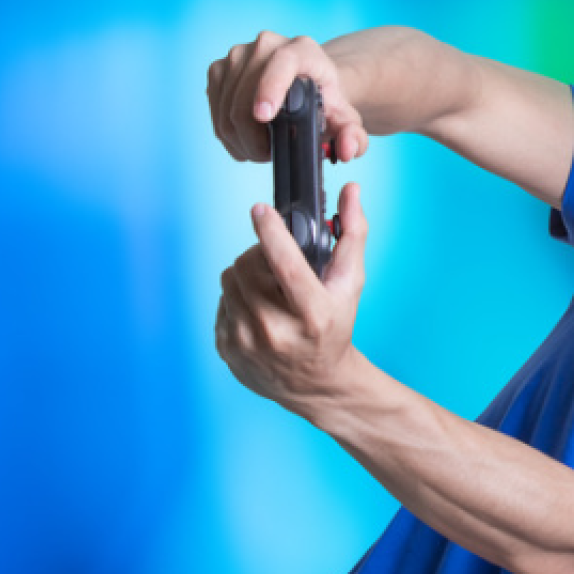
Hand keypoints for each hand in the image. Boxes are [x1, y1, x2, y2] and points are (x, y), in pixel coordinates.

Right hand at [207, 30, 368, 162]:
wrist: (306, 82)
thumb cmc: (325, 101)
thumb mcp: (345, 119)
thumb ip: (354, 137)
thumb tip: (348, 150)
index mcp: (303, 50)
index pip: (283, 62)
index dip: (270, 87)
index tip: (263, 116)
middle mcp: (267, 45)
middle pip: (247, 95)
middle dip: (254, 137)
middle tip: (269, 155)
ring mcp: (238, 55)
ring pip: (226, 107)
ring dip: (240, 139)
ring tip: (261, 149)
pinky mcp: (219, 69)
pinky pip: (214, 109)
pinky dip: (227, 133)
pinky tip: (245, 140)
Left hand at [216, 182, 369, 417]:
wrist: (315, 383)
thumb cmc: (335, 327)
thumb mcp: (350, 284)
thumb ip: (352, 234)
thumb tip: (351, 190)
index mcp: (312, 314)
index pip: (286, 265)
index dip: (271, 232)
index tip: (261, 210)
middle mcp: (277, 330)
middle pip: (247, 265)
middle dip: (259, 256)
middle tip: (276, 266)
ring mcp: (247, 342)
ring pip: (230, 279)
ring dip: (246, 274)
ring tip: (268, 287)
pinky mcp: (226, 348)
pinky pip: (222, 301)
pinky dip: (237, 298)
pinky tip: (257, 309)